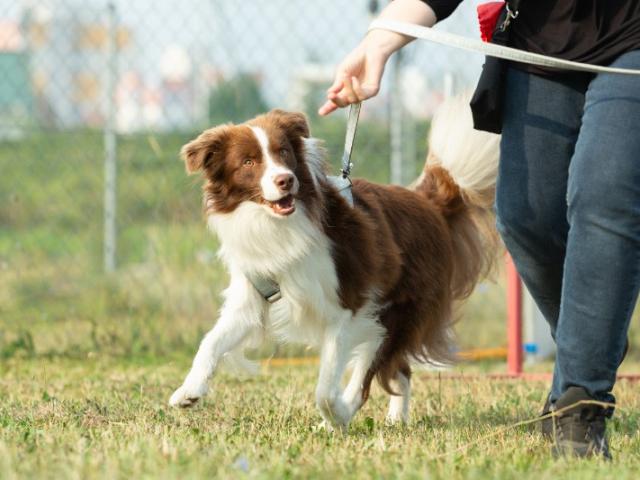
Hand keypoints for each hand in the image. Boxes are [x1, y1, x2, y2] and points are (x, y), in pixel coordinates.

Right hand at [318, 0, 436, 115]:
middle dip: (336, 101)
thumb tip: (330, 95)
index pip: (336, 101)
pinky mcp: (373, 90)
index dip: (329, 107)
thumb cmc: (356, 60)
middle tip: (331, 96)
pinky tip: (355, 79)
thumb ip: (338, 84)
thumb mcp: (342, 72)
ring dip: (348, 89)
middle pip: (343, 104)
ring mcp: (364, 93)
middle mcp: (354, 93)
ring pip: (353, 100)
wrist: (370, 50)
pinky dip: (356, 88)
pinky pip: (362, 95)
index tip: (321, 113)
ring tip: (347, 76)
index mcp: (345, 89)